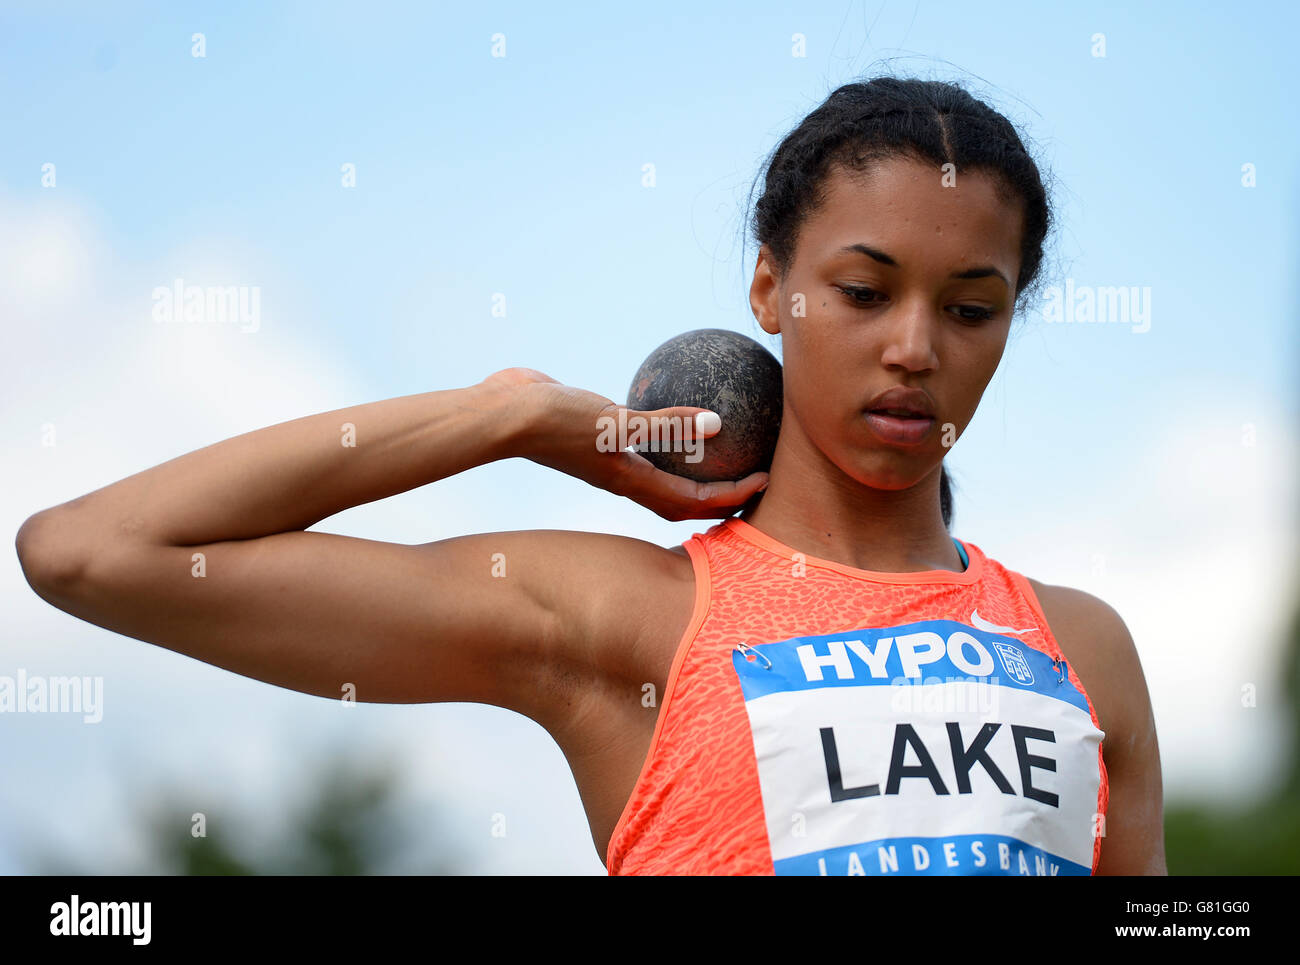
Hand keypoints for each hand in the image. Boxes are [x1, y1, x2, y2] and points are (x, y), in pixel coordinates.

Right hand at [481, 367, 768, 521]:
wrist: (505, 414)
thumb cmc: (558, 421)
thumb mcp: (617, 420)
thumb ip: (666, 423)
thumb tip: (717, 422)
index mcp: (632, 482)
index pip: (694, 500)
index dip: (732, 497)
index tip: (764, 482)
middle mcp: (625, 477)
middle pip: (682, 499)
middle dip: (719, 496)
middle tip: (752, 476)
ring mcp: (610, 458)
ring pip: (662, 472)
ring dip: (692, 470)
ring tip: (725, 448)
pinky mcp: (599, 434)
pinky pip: (643, 436)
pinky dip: (665, 430)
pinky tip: (677, 402)